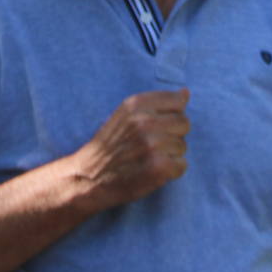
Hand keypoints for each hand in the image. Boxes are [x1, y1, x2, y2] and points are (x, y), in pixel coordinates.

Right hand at [72, 89, 189, 210]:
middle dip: (172, 136)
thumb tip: (186, 92)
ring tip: (147, 159)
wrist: (86, 178)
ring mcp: (152, 144)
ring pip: (183, 146)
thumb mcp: (125, 115)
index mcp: (136, 104)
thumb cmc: (110, 146)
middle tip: (150, 147)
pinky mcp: (158, 167)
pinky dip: (171, 172)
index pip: (178, 100)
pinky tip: (152, 172)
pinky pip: (182, 165)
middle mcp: (145, 121)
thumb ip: (156, 103)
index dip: (171, 115)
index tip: (156, 126)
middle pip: (184, 123)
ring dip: (170, 155)